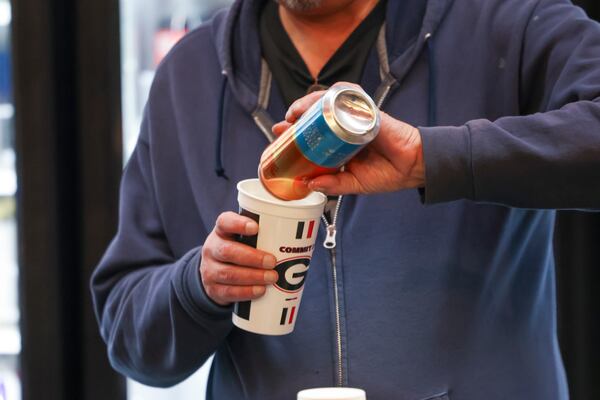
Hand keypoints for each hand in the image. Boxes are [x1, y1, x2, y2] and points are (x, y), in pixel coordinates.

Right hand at [200, 212, 277, 305]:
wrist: (216, 275)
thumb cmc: (239, 251)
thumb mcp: (244, 239)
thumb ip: (263, 236)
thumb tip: (299, 239)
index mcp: (221, 231)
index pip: (224, 222)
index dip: (238, 224)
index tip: (256, 227)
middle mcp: (212, 248)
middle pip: (227, 251)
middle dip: (252, 257)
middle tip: (272, 261)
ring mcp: (209, 270)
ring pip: (228, 274)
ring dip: (252, 276)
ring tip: (272, 278)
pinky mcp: (213, 289)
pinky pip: (228, 292)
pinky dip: (246, 292)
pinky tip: (260, 291)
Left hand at [272, 83, 424, 194]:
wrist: (412, 168)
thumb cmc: (386, 173)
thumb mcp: (353, 184)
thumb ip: (333, 185)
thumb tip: (309, 184)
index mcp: (340, 142)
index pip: (313, 132)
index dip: (295, 132)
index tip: (279, 135)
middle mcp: (345, 126)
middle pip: (316, 113)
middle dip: (297, 115)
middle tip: (283, 123)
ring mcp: (356, 116)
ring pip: (328, 101)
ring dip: (309, 102)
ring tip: (297, 111)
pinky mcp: (368, 110)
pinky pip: (351, 94)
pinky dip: (336, 92)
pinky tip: (322, 98)